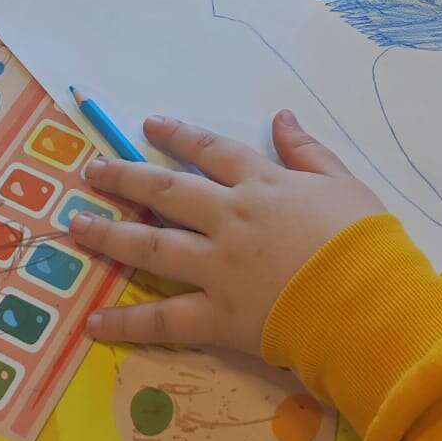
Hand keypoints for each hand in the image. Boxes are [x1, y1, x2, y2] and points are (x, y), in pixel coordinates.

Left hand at [70, 111, 383, 353]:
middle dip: (125, 177)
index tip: (149, 124)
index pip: (211, 151)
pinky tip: (92, 324)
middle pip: (167, 191)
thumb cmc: (362, 238)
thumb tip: (281, 116)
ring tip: (75, 225)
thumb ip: (307, 150)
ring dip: (110, 234)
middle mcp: (229, 219)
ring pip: (152, 245)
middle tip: (92, 171)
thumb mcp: (342, 181)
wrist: (366, 297)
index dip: (179, 135)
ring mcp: (218, 267)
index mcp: (261, 184)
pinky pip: (164, 319)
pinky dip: (127, 324)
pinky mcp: (217, 315)